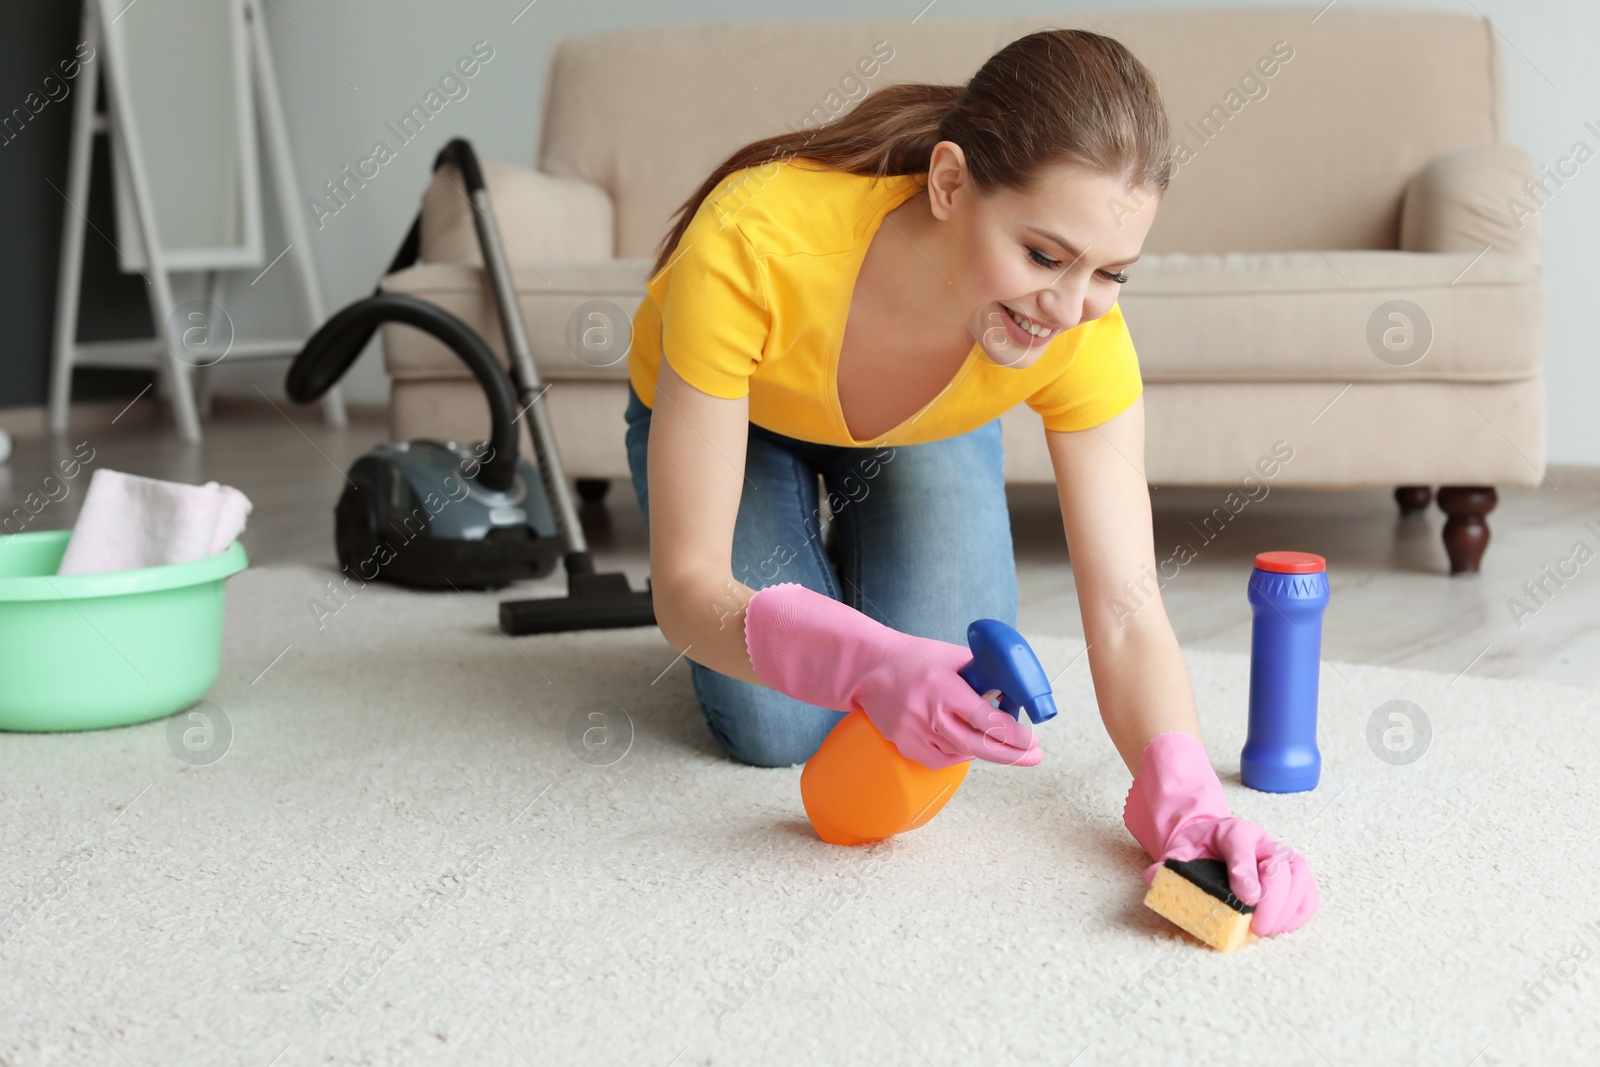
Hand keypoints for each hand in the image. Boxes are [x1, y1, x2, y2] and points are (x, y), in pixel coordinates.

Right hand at [743, 582, 1040, 769]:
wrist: (868, 669)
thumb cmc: (913, 658)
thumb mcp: (953, 657)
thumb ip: (981, 675)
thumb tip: (1011, 693)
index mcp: (944, 688)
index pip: (986, 720)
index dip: (1014, 736)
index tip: (1033, 741)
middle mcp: (929, 715)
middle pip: (979, 746)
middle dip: (1012, 754)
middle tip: (1034, 756)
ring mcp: (915, 734)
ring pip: (962, 754)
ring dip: (984, 748)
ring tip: (999, 741)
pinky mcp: (905, 746)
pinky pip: (942, 759)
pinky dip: (958, 752)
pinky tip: (964, 739)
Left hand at [1122, 731, 1317, 936]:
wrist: (1215, 841)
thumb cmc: (1201, 848)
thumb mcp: (1180, 851)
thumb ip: (1169, 864)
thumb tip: (1155, 876)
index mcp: (1233, 831)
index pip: (1242, 846)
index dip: (1245, 872)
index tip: (1246, 899)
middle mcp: (1263, 841)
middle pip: (1279, 866)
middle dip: (1272, 900)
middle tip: (1257, 927)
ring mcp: (1282, 856)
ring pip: (1299, 878)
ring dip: (1288, 909)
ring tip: (1268, 930)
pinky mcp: (1295, 873)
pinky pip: (1308, 891)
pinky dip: (1301, 911)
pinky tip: (1284, 926)